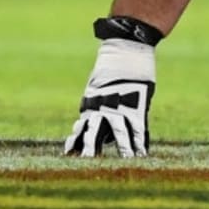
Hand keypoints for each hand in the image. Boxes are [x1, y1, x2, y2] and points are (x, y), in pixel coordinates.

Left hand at [64, 39, 155, 157]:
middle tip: (83, 163)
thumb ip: (96, 100)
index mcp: (91, 100)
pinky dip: (140, 142)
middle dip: (89, 149)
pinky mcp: (137, 101)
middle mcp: (103, 105)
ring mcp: (121, 104)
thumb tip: (90, 115)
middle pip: (94, 132)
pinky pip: (138, 127)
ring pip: (119, 132)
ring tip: (119, 163)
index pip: (83, 126)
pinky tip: (140, 153)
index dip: (76, 140)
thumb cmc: (113, 63)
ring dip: (121, 149)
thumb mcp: (98, 82)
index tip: (68, 153)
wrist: (125, 45)